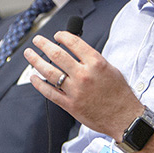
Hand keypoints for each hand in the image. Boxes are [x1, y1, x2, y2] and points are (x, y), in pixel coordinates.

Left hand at [24, 31, 142, 138]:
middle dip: (44, 45)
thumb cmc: (120, 94)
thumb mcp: (111, 69)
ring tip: (29, 54)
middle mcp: (84, 75)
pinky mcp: (70, 105)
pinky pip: (49, 92)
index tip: (57, 35)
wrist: (124, 117)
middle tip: (37, 40)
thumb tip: (77, 52)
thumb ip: (93, 60)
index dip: (62, 36)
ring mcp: (75, 90)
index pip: (74, 43)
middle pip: (57, 55)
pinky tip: (33, 77)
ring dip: (36, 61)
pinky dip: (39, 84)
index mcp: (96, 63)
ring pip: (49, 72)